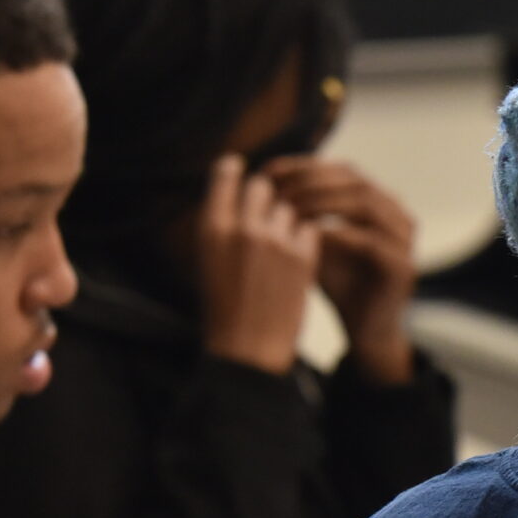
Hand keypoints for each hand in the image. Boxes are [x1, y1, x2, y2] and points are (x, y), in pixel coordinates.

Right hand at [198, 153, 319, 375]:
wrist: (249, 350)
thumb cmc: (223, 310)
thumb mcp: (207, 261)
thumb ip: (222, 226)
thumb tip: (236, 196)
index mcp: (212, 229)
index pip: (226, 176)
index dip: (234, 170)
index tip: (239, 167)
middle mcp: (244, 228)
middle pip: (263, 186)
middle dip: (266, 194)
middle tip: (268, 210)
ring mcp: (276, 240)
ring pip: (289, 207)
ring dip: (287, 219)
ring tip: (280, 245)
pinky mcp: (304, 255)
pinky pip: (309, 229)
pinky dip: (305, 238)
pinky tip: (297, 258)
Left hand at [264, 155, 418, 384]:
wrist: (365, 330)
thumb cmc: (337, 283)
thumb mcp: (313, 240)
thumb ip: (300, 211)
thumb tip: (260, 180)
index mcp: (379, 201)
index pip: (342, 169)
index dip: (304, 166)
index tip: (267, 172)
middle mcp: (397, 213)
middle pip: (354, 179)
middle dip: (310, 182)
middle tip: (276, 192)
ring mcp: (405, 238)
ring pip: (364, 203)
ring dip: (322, 204)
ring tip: (288, 211)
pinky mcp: (403, 266)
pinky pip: (369, 241)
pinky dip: (337, 235)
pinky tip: (307, 237)